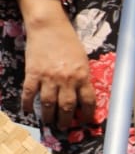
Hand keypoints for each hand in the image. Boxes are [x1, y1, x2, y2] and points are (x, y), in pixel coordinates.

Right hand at [23, 13, 95, 131]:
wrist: (49, 27)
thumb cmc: (68, 41)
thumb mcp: (82, 59)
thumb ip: (82, 76)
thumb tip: (82, 93)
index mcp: (82, 76)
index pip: (87, 101)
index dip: (87, 114)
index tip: (85, 121)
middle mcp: (66, 80)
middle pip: (67, 106)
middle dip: (66, 119)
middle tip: (63, 127)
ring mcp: (48, 77)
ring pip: (48, 103)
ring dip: (48, 115)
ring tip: (48, 122)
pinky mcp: (32, 74)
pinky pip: (29, 93)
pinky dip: (27, 104)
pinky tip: (28, 110)